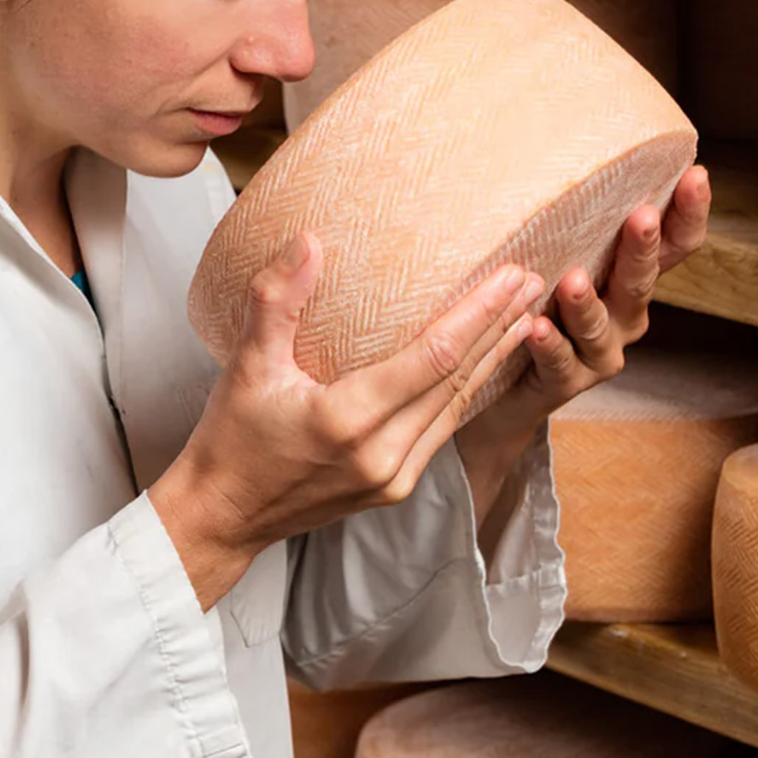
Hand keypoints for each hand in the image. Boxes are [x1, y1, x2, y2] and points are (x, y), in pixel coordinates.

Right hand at [151, 234, 542, 608]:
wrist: (224, 515)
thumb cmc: (231, 439)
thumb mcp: (246, 365)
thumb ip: (277, 301)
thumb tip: (309, 242)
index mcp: (348, 420)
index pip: (434, 358)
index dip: (478, 314)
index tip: (510, 276)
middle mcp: (382, 454)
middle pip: (459, 381)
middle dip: (499, 327)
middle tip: (534, 280)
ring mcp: (393, 477)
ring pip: (458, 408)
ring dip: (494, 359)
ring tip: (524, 315)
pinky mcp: (394, 487)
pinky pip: (443, 430)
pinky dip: (468, 393)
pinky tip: (485, 366)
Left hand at [455, 165, 711, 509]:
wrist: (501, 387)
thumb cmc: (534, 303)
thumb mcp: (558, 257)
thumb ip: (569, 221)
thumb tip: (553, 149)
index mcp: (629, 280)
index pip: (674, 247)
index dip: (688, 214)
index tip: (696, 174)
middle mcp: (624, 316)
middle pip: (642, 282)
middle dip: (643, 249)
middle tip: (642, 217)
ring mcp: (598, 352)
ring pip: (599, 326)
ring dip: (587, 304)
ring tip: (572, 281)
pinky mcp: (565, 382)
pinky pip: (558, 363)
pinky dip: (548, 345)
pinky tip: (535, 328)